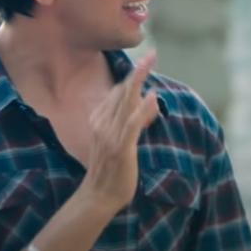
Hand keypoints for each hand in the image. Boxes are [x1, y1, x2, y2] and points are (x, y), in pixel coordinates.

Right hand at [78, 51, 158, 211]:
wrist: (98, 196)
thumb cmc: (111, 169)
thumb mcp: (121, 139)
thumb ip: (133, 120)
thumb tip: (149, 101)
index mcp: (99, 120)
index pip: (117, 93)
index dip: (133, 78)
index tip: (146, 62)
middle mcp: (102, 123)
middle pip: (122, 92)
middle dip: (137, 72)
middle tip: (152, 54)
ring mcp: (110, 135)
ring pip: (125, 102)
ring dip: (139, 81)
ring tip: (149, 63)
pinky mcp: (121, 147)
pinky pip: (131, 124)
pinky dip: (141, 109)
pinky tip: (151, 97)